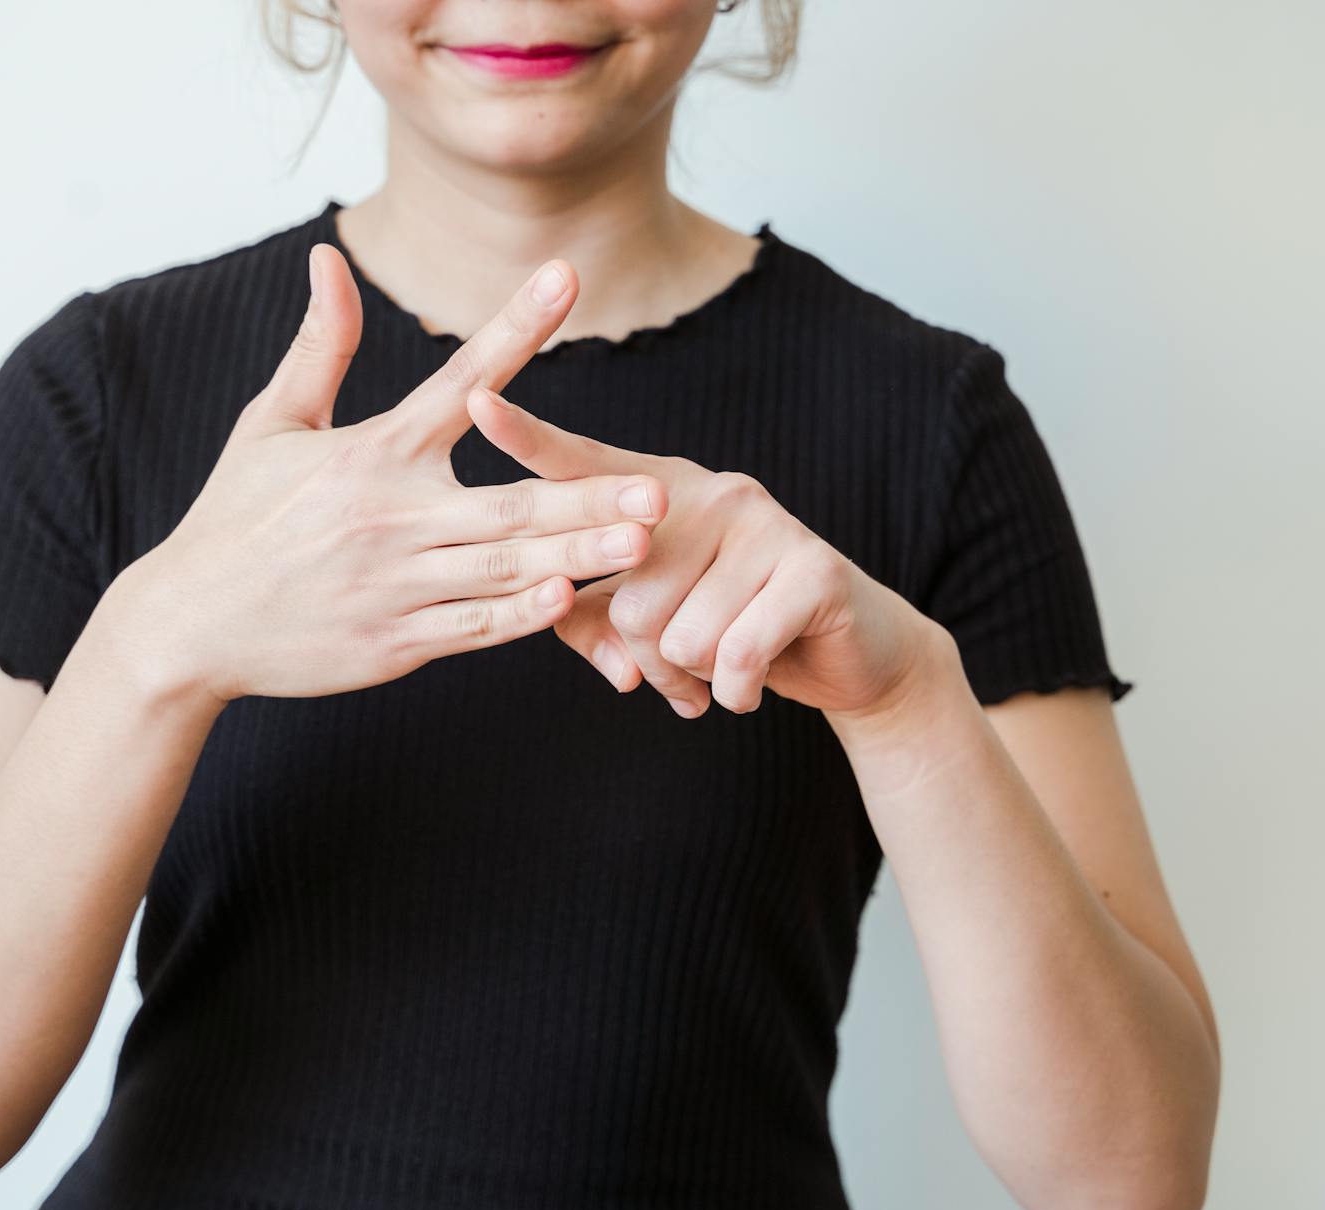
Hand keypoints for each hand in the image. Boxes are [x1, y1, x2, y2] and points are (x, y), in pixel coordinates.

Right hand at [118, 246, 670, 706]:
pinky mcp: (395, 643)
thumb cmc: (236, 519)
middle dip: (585, 495)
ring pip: (502, 570)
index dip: (515, 327)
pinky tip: (569, 601)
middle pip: (506, 503)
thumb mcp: (271, 425)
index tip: (567, 278)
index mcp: (369, 455)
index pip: (457, 380)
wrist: (188, 625)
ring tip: (642, 541)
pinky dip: (519, 617)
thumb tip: (327, 258)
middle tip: (658, 486)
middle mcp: (389, 518)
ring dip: (576, 556)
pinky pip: (472, 629)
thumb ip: (321, 346)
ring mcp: (396, 586)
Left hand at [465, 386, 948, 720]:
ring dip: (694, 678)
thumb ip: (589, 617)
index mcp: (664, 494)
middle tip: (682, 669)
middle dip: (650, 660)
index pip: (586, 466)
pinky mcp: (814, 569)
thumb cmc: (732, 628)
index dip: (531, 440)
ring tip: (721, 667)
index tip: (476, 404)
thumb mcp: (655, 620)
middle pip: (628, 600)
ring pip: (679, 636)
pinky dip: (734, 690)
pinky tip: (750, 683)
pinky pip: (736, 654)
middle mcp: (713, 493)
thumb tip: (558, 625)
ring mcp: (767, 524)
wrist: (847, 655)